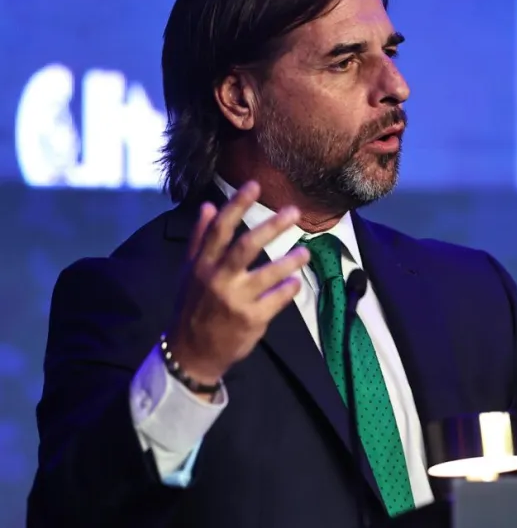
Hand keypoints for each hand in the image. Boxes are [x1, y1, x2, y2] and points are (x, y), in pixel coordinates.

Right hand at [167, 181, 310, 386]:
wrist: (192, 353)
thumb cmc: (193, 307)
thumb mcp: (189, 272)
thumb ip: (200, 239)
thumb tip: (208, 206)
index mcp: (202, 265)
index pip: (220, 230)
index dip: (236, 205)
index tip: (254, 185)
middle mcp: (217, 280)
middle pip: (246, 246)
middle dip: (271, 226)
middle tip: (294, 211)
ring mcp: (235, 301)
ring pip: (268, 274)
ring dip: (290, 260)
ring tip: (306, 252)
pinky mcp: (251, 320)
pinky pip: (277, 299)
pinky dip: (288, 289)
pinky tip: (295, 283)